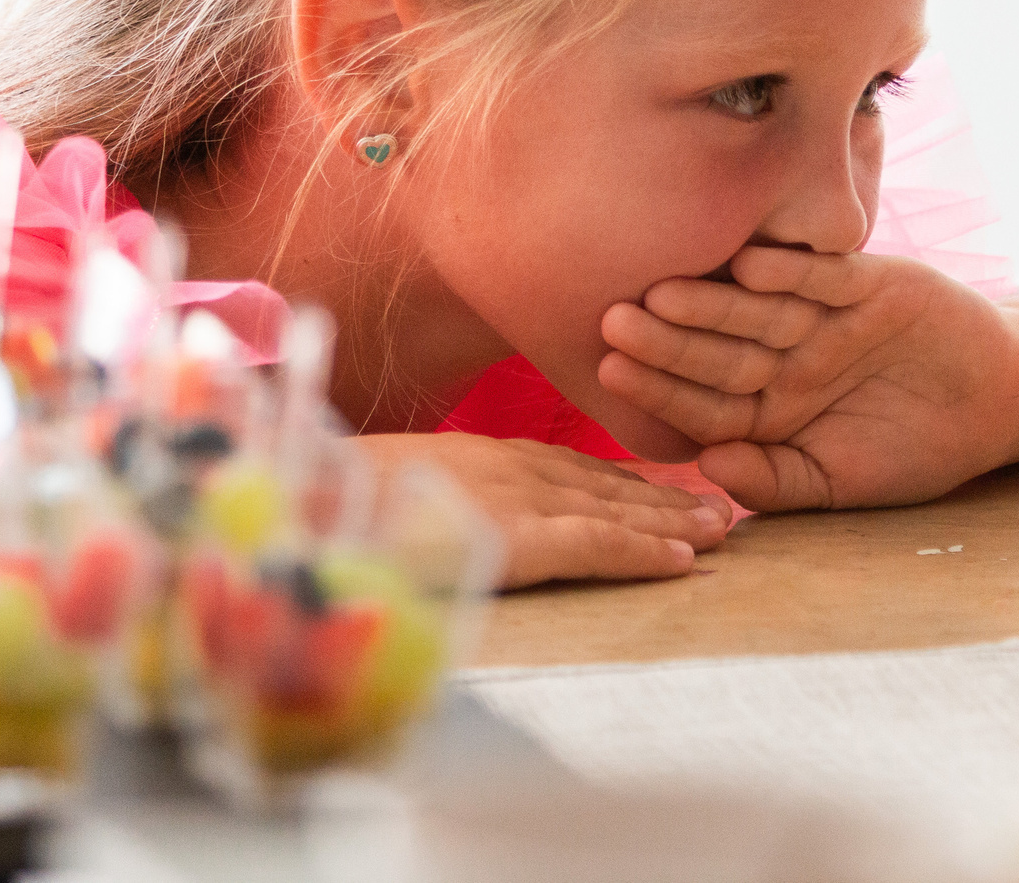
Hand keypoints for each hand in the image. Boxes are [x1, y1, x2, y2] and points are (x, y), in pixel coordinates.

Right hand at [351, 431, 731, 589]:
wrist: (295, 503)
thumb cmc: (327, 503)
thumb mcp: (397, 492)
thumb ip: (440, 499)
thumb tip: (452, 521)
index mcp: (485, 457)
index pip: (572, 467)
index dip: (626, 480)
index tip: (669, 487)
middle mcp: (510, 468)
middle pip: (607, 484)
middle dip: (666, 496)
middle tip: (722, 506)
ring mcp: (516, 499)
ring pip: (615, 509)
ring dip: (673, 520)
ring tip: (724, 528)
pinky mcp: (515, 536)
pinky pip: (595, 543)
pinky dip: (643, 550)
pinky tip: (684, 561)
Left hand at [596, 246, 1018, 511]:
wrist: (998, 402)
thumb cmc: (915, 450)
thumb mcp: (844, 482)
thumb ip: (778, 480)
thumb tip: (710, 468)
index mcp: (771, 408)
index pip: (705, 398)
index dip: (660, 387)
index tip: (608, 373)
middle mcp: (789, 357)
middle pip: (720, 348)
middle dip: (668, 338)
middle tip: (614, 321)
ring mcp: (827, 318)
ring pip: (760, 310)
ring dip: (713, 301)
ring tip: (664, 293)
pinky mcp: (872, 283)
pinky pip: (824, 277)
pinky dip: (790, 272)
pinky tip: (747, 267)